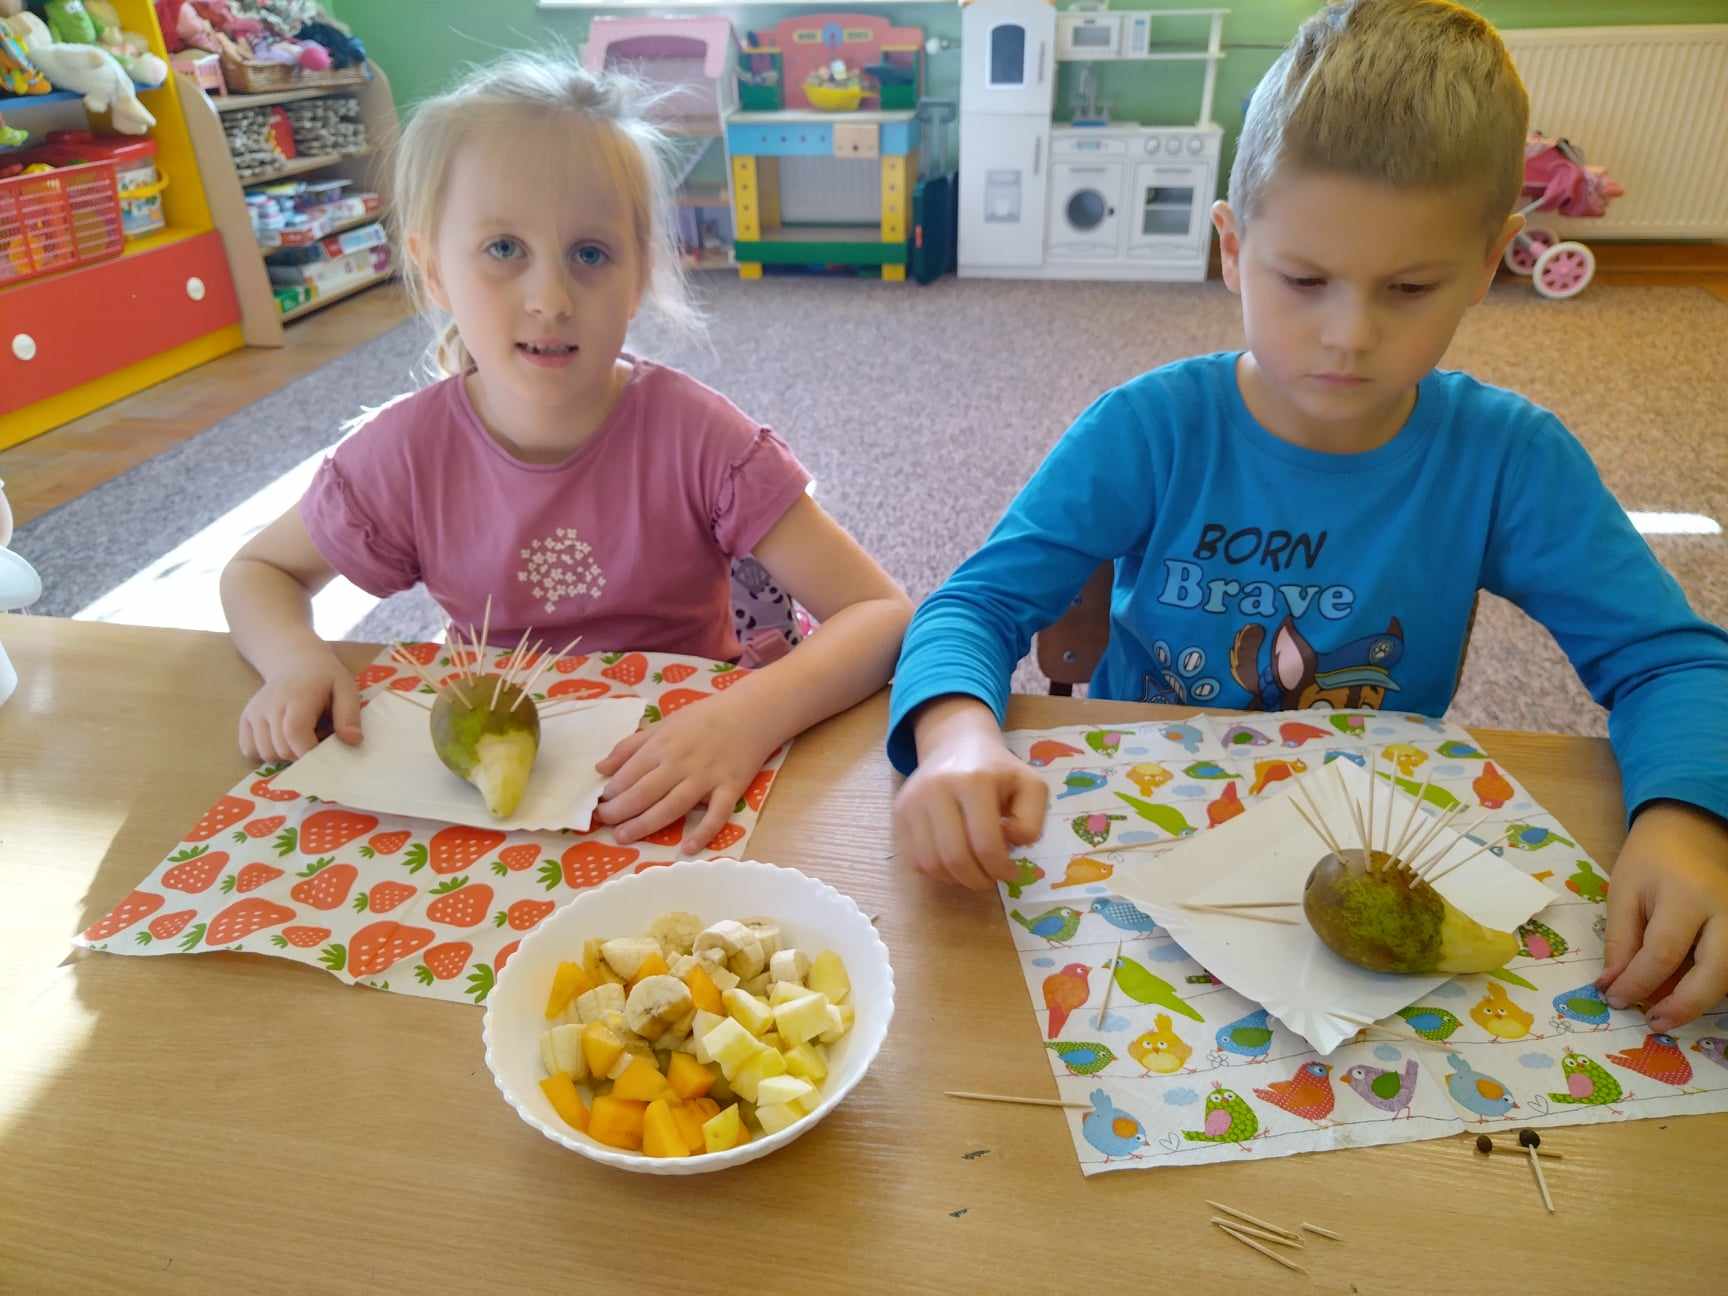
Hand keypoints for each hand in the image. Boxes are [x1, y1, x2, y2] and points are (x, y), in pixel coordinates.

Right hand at [237, 652, 361, 762]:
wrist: (295, 662)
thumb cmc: (324, 679)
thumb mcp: (345, 689)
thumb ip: (349, 715)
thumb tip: (353, 740)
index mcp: (297, 697)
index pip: (295, 733)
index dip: (310, 752)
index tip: (325, 753)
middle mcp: (270, 705)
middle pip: (282, 749)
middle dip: (303, 755)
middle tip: (316, 740)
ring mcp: (254, 712)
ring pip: (266, 754)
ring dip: (286, 755)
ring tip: (300, 737)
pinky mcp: (245, 719)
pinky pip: (250, 750)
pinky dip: (266, 753)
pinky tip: (282, 740)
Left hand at [594, 694, 775, 850]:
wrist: (750, 713)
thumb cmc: (703, 718)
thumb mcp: (663, 724)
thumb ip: (631, 746)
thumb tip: (600, 768)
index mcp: (663, 745)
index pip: (630, 773)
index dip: (611, 792)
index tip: (599, 805)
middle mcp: (681, 763)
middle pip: (645, 792)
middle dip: (620, 811)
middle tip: (604, 824)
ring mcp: (707, 777)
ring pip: (672, 806)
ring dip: (645, 824)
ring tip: (623, 837)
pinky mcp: (730, 788)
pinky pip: (716, 815)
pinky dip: (703, 832)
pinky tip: (687, 848)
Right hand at [894, 698, 1048, 890]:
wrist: (956, 743)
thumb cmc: (997, 770)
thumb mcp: (1031, 786)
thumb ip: (1032, 821)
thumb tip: (1007, 845)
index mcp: (974, 781)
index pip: (985, 844)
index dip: (1000, 869)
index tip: (1010, 872)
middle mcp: (938, 789)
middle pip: (955, 858)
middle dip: (977, 879)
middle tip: (991, 879)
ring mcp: (914, 801)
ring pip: (930, 863)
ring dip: (955, 879)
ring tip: (973, 871)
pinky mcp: (900, 811)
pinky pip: (914, 858)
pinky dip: (936, 871)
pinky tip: (953, 862)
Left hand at [1597, 800, 1727, 1031]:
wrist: (1693, 825)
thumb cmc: (1651, 857)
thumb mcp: (1624, 891)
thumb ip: (1620, 941)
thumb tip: (1614, 987)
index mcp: (1687, 897)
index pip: (1663, 954)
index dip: (1638, 984)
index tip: (1615, 999)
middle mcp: (1727, 912)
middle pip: (1714, 974)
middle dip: (1683, 1006)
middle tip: (1653, 1022)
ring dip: (1700, 1000)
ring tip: (1666, 1012)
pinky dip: (1713, 983)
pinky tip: (1687, 990)